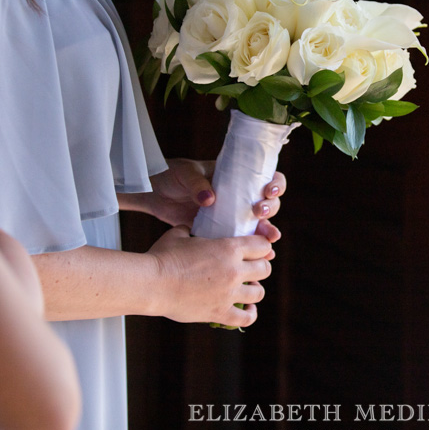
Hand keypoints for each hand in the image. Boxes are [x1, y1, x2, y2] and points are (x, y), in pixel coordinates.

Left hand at [118, 158, 286, 234]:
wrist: (154, 193)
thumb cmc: (172, 176)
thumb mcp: (185, 174)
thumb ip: (197, 185)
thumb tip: (209, 199)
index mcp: (236, 175)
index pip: (264, 176)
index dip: (274, 184)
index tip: (267, 192)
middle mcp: (238, 194)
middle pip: (267, 201)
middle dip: (270, 208)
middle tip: (260, 213)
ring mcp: (231, 213)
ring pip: (257, 222)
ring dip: (266, 230)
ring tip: (270, 239)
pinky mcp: (220, 229)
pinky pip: (240, 238)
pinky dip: (250, 246)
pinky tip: (262, 254)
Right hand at [147, 225, 272, 326]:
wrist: (152, 283)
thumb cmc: (163, 256)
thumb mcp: (179, 234)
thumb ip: (190, 229)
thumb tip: (189, 227)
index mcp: (228, 248)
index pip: (262, 246)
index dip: (262, 247)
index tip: (256, 250)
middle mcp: (234, 271)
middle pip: (265, 269)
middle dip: (260, 267)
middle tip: (250, 268)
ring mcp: (228, 294)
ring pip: (259, 293)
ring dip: (254, 289)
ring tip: (246, 287)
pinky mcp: (219, 313)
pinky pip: (246, 318)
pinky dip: (250, 314)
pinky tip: (247, 309)